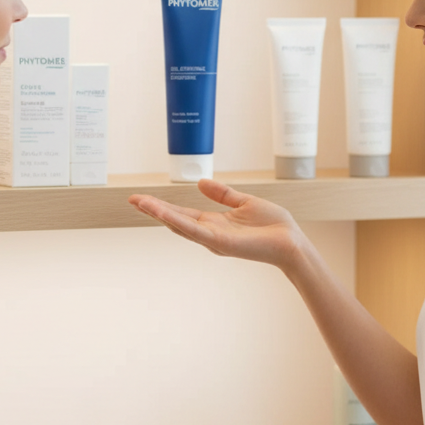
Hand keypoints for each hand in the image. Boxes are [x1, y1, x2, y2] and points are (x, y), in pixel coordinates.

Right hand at [128, 179, 307, 273]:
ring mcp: (213, 240)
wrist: (291, 242)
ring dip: (159, 214)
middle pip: (175, 220)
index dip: (162, 206)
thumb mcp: (244, 203)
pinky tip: (163, 213)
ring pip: (180, 225)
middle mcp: (210, 233)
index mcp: (214, 223)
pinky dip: (178, 222)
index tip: (143, 198)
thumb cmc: (273, 226)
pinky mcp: (221, 243)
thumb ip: (223, 194)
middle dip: (153, 210)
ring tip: (140, 203)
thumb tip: (200, 182)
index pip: (182, 213)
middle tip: (132, 199)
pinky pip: (195, 231)